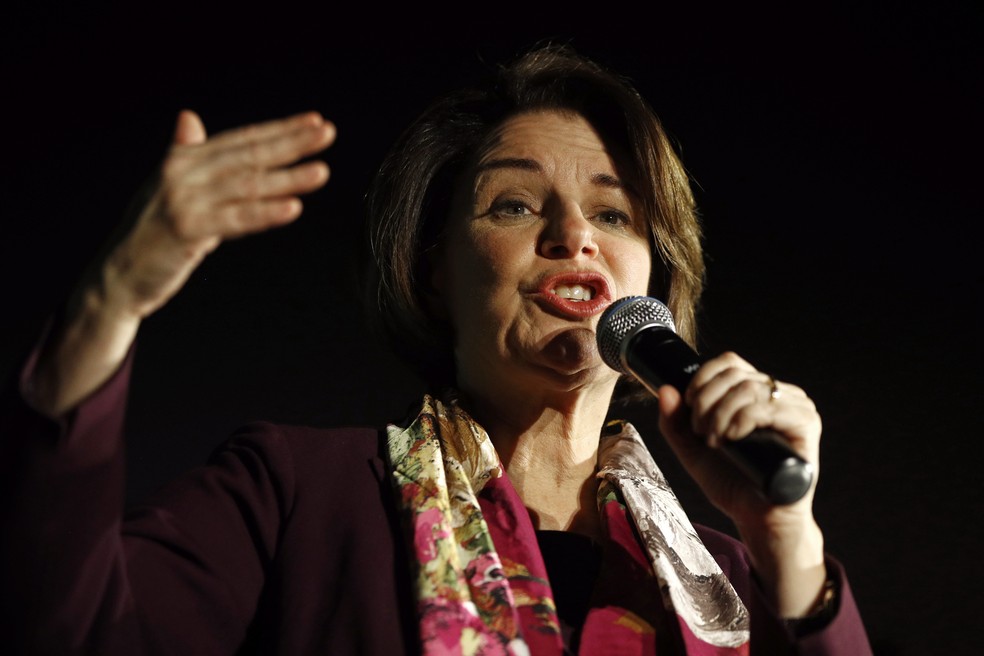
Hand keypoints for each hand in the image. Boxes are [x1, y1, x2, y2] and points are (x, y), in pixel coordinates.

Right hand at [26, 110, 334, 416]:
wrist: (119, 274)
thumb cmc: (152, 231)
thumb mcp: (169, 187)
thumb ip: (186, 154)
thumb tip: (189, 118)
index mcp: (184, 159)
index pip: (242, 140)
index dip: (279, 130)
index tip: (314, 122)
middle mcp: (183, 173)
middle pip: (248, 156)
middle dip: (291, 144)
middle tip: (327, 133)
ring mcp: (184, 201)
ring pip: (246, 186)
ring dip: (287, 178)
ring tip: (321, 172)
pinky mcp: (187, 230)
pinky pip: (235, 220)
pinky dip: (265, 213)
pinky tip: (293, 208)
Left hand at [656, 351, 827, 615]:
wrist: (758, 519)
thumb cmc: (732, 482)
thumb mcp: (692, 449)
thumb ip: (675, 422)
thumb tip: (665, 388)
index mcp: (757, 392)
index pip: (729, 362)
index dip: (702, 379)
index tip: (689, 408)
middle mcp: (780, 394)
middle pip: (734, 374)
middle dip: (705, 402)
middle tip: (701, 432)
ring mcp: (796, 407)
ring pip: (748, 388)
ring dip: (720, 414)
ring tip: (714, 441)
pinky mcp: (806, 425)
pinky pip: (766, 407)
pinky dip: (741, 420)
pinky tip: (732, 439)